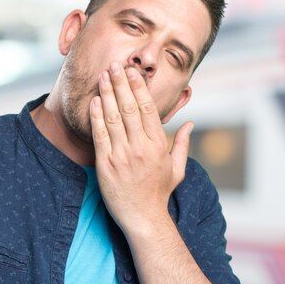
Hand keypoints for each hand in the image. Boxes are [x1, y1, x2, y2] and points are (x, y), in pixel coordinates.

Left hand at [89, 61, 192, 234]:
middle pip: (129, 108)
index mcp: (157, 145)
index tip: (132, 72)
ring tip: (103, 76)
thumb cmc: (159, 193)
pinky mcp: (105, 165)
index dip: (139, 88)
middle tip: (115, 65)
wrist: (142, 218)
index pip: (148, 109)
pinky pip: (100, 136)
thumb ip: (182, 144)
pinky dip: (96, 117)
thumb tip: (190, 123)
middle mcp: (140, 148)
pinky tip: (94, 101)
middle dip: (121, 84)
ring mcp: (121, 156)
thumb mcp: (177, 169)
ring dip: (107, 95)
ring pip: (113, 118)